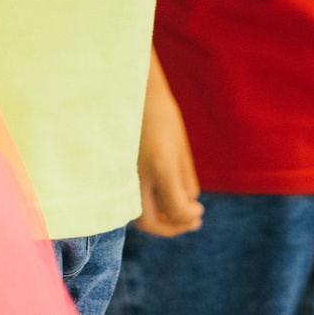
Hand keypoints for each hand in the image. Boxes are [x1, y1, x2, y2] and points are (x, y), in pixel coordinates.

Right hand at [134, 63, 201, 236]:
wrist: (128, 87)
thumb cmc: (160, 112)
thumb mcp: (180, 146)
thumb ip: (185, 179)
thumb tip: (189, 205)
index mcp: (161, 166)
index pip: (177, 211)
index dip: (190, 217)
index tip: (199, 212)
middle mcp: (138, 175)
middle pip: (149, 223)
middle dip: (171, 228)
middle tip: (189, 222)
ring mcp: (122, 174)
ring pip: (135, 214)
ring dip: (156, 220)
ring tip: (175, 213)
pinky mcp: (114, 172)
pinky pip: (128, 199)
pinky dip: (144, 205)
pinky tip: (158, 198)